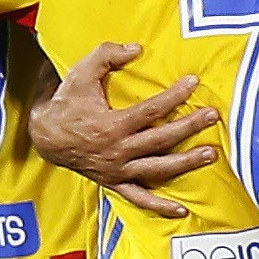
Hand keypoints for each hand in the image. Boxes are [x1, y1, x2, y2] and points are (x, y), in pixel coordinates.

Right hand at [26, 40, 218, 216]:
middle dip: (190, 127)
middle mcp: (118, 151)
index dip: (175, 95)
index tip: (194, 82)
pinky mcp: (114, 183)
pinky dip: (160, 206)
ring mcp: (118, 170)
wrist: (45, 137)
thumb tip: (136, 48)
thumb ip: (107, 55)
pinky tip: (181, 210)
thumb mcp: (80, 73)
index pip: (152, 110)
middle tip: (213, 116)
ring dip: (186, 163)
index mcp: (112, 125)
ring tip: (210, 154)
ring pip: (158, 169)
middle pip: (162, 139)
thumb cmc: (66, 103)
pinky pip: (139, 198)